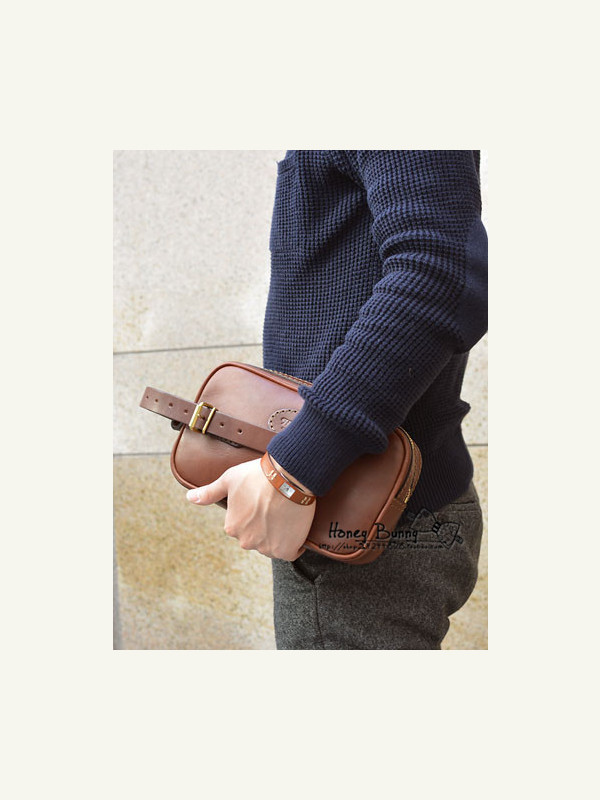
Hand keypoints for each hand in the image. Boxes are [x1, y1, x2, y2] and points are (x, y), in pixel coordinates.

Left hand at [185, 457, 315, 560]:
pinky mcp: (285, 550)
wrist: (288, 477)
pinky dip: (294, 543)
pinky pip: (290, 551)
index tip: (262, 502)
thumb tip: (189, 498)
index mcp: (232, 527)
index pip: (243, 525)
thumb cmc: (257, 476)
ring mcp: (266, 548)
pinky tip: (295, 527)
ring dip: (279, 535)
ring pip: (273, 545)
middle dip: (266, 526)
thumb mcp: (230, 480)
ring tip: (286, 514)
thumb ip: (210, 492)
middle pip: (257, 537)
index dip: (254, 513)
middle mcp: (246, 541)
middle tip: (275, 507)